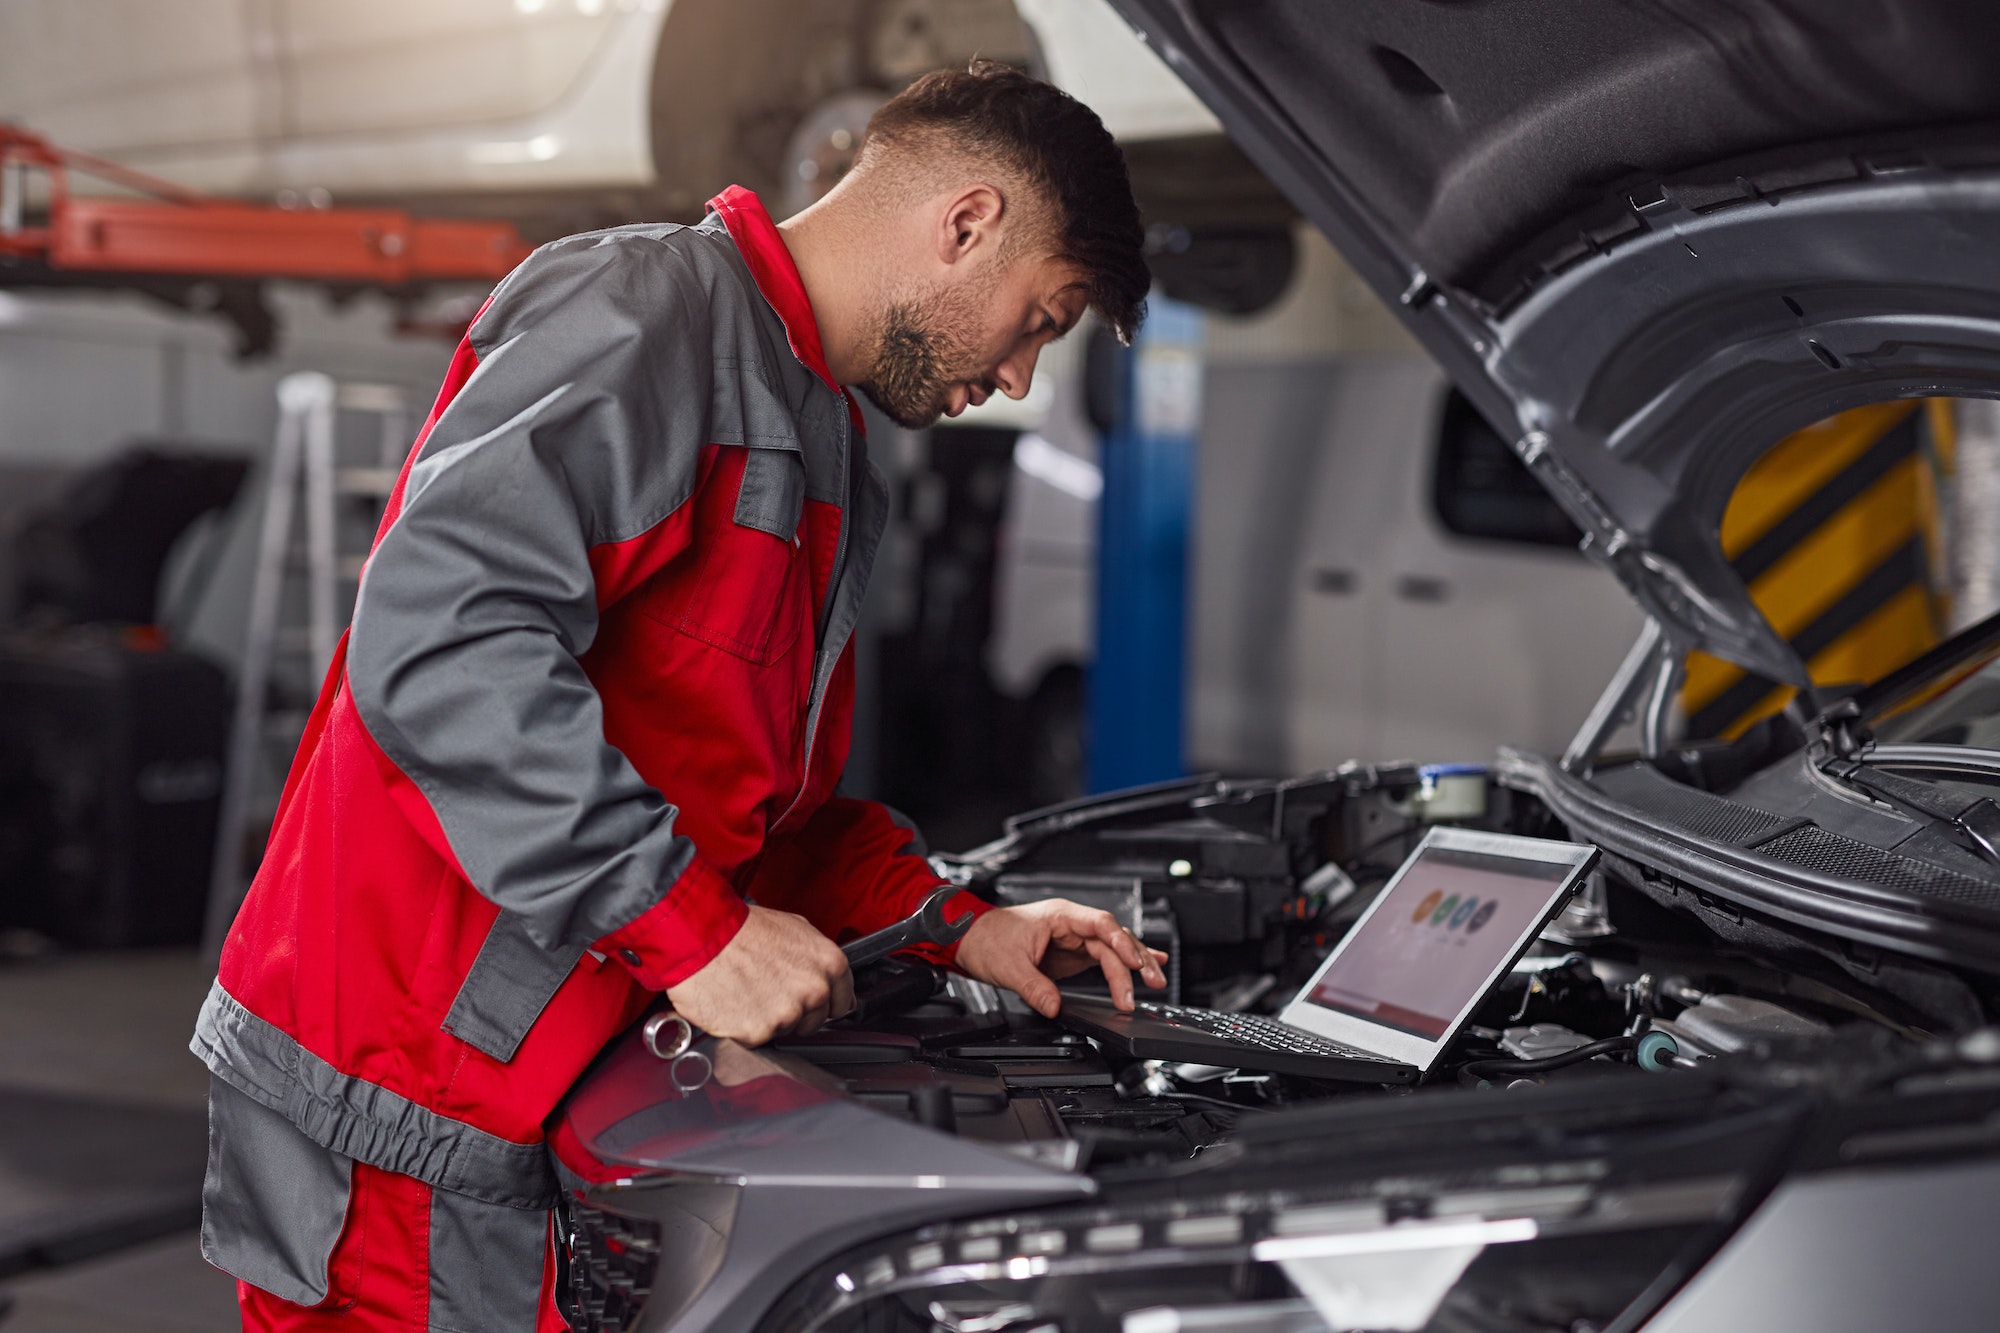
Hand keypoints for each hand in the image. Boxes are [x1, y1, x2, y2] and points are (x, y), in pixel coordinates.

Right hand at [664, 904, 852, 1044]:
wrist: (701, 938)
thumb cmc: (742, 930)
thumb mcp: (793, 928)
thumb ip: (817, 958)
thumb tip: (829, 979)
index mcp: (830, 963)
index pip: (843, 1002)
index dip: (824, 1002)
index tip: (809, 1000)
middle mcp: (814, 990)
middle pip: (815, 1021)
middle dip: (796, 1012)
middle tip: (769, 991)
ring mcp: (788, 1014)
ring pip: (786, 1031)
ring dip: (769, 1020)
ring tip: (749, 992)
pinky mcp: (760, 1032)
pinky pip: (758, 1040)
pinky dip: (746, 1028)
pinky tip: (736, 1004)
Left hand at [954, 899, 1168, 1017]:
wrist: (971, 938)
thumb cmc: (987, 939)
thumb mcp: (1008, 967)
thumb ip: (1034, 987)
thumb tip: (1054, 1007)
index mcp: (1060, 916)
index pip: (1099, 924)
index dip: (1120, 943)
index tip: (1133, 962)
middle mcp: (1072, 924)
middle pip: (1113, 939)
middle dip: (1135, 961)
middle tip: (1151, 983)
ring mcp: (1075, 939)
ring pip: (1114, 948)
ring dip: (1136, 964)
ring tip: (1157, 980)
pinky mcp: (1074, 954)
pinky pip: (1106, 956)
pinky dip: (1127, 962)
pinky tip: (1149, 965)